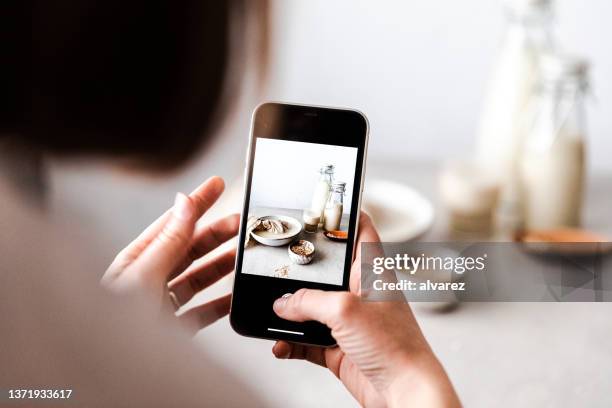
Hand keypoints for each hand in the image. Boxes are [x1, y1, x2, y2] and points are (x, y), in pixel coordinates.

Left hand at [102, 176, 237, 332]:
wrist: (108, 370)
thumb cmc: (111, 325)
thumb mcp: (143, 275)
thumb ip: (168, 241)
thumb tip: (184, 204)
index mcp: (138, 259)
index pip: (173, 222)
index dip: (197, 202)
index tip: (214, 184)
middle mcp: (150, 278)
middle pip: (190, 248)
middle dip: (216, 232)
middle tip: (240, 220)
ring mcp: (163, 303)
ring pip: (199, 277)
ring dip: (222, 263)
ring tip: (242, 251)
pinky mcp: (174, 327)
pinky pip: (203, 310)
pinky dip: (221, 302)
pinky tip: (234, 295)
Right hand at [271, 214, 460, 407]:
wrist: (404, 393)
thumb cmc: (396, 346)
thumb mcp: (345, 310)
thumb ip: (308, 302)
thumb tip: (282, 303)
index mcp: (370, 271)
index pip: (360, 231)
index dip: (344, 214)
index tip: (322, 204)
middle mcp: (359, 293)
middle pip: (326, 271)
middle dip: (301, 270)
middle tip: (279, 263)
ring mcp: (348, 321)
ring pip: (311, 308)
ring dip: (290, 313)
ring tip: (274, 312)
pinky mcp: (339, 347)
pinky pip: (307, 341)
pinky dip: (291, 343)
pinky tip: (281, 345)